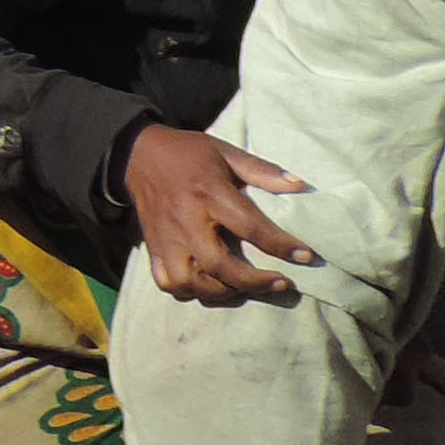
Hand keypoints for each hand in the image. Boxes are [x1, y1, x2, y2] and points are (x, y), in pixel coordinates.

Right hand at [124, 126, 315, 304]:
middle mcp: (186, 220)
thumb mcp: (226, 152)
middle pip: (220, 265)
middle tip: (281, 283)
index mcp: (208, 192)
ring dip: (222, 291)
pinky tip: (209, 285)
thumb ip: (262, 170)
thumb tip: (300, 186)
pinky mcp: (153, 248)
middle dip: (255, 282)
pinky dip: (190, 292)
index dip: (282, 245)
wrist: (137, 154)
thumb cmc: (189, 153)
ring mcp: (166, 238)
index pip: (250, 226)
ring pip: (191, 282)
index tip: (307, 256)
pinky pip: (169, 283)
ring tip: (245, 287)